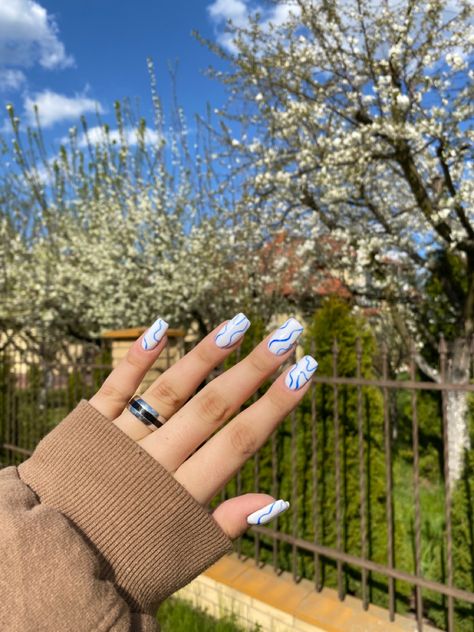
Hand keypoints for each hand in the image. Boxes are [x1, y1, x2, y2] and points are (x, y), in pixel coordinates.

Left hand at [89, 313, 316, 538]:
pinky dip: (137, 358)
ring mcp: (120, 439)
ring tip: (237, 324)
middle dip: (254, 370)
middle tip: (286, 335)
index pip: (240, 441)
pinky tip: (161, 328)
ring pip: (171, 390)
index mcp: (182, 494)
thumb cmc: (128, 560)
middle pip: (213, 407)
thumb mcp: (181, 554)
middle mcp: (155, 460)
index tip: (304, 372)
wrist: (56, 561)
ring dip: (205, 355)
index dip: (274, 405)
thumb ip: (225, 524)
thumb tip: (276, 500)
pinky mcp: (88, 427)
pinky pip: (116, 387)